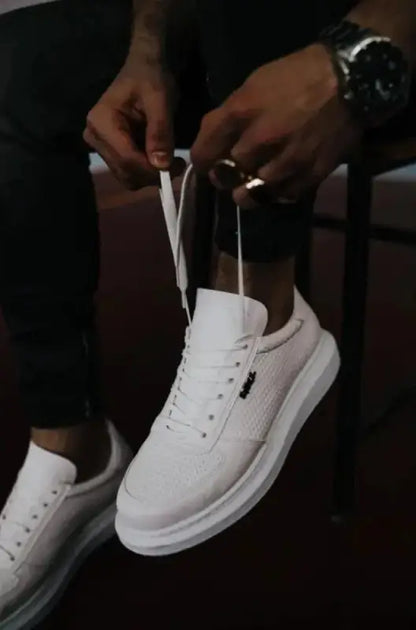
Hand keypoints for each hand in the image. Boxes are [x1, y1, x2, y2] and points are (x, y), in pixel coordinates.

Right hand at [84, 60, 183, 189]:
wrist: (144, 68)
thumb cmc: (151, 77)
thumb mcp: (160, 99)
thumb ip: (160, 131)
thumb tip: (160, 165)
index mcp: (101, 121)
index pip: (126, 159)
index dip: (152, 169)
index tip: (178, 166)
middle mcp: (94, 137)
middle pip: (125, 172)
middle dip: (153, 174)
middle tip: (178, 164)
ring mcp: (100, 146)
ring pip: (128, 177)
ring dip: (151, 175)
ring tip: (172, 161)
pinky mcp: (110, 152)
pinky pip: (129, 172)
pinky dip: (147, 171)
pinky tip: (161, 158)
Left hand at [191, 45, 362, 207]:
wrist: (350, 80)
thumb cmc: (297, 76)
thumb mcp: (254, 84)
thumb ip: (230, 114)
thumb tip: (214, 140)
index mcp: (241, 113)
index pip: (204, 152)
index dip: (201, 162)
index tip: (207, 163)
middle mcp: (260, 141)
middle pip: (226, 176)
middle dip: (225, 175)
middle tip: (232, 170)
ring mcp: (286, 161)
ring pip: (251, 193)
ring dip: (248, 189)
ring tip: (254, 180)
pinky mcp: (309, 175)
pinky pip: (281, 196)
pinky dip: (276, 192)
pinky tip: (278, 181)